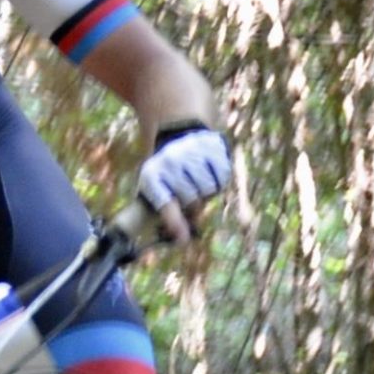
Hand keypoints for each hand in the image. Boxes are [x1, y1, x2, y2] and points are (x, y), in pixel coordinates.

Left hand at [133, 124, 230, 243]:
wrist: (181, 133)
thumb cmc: (168, 173)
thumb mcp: (156, 189)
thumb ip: (167, 215)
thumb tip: (183, 241)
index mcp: (152, 175)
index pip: (164, 204)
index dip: (174, 223)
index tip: (183, 240)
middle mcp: (170, 161)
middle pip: (191, 200)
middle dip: (192, 205)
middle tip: (189, 196)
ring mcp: (192, 153)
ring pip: (208, 190)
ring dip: (206, 192)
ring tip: (197, 181)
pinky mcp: (214, 148)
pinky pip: (222, 179)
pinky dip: (218, 181)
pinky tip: (208, 171)